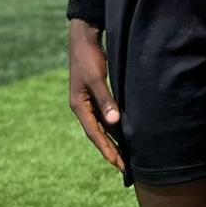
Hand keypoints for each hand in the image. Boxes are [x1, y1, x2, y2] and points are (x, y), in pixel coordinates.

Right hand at [68, 21, 122, 171]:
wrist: (84, 39)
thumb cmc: (89, 57)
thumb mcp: (97, 78)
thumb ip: (106, 100)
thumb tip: (114, 122)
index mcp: (79, 105)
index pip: (94, 133)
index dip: (106, 149)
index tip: (117, 163)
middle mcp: (83, 107)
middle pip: (98, 134)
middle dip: (111, 150)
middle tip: (125, 167)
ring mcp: (89, 102)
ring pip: (102, 127)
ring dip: (113, 141)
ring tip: (126, 156)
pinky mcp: (96, 95)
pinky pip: (105, 117)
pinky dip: (114, 128)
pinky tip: (124, 134)